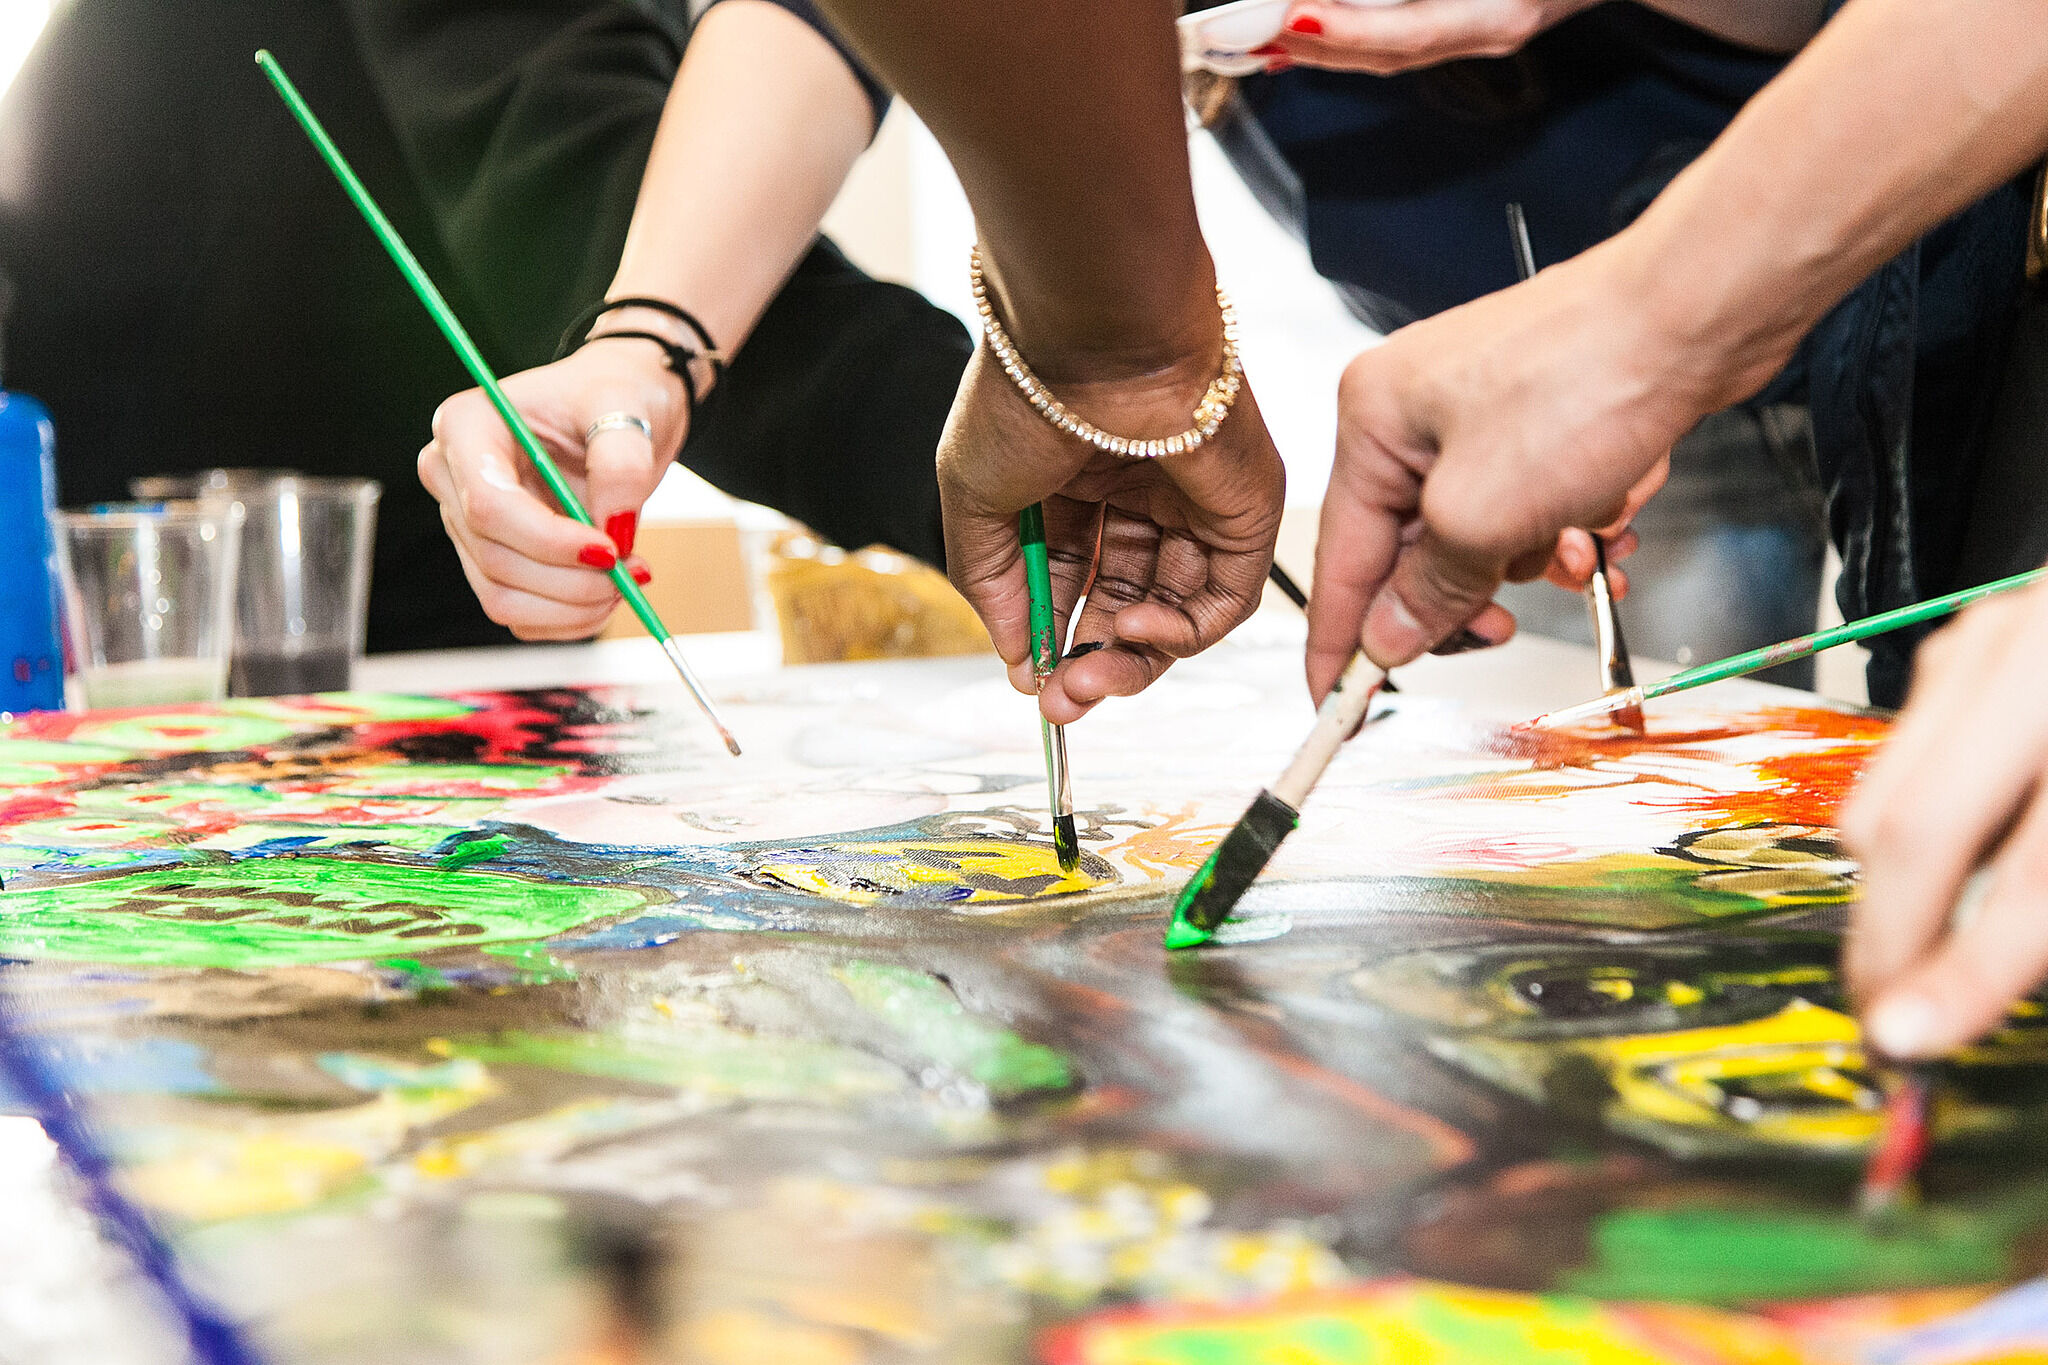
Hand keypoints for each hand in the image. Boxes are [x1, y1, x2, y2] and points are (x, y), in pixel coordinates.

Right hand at [418, 338, 685, 639]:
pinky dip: (569, 618)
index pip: (487, 505)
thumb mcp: (627, 407)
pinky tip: (609, 593)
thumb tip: (612, 528)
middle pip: (495, 559)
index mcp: (466, 425)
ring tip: (630, 578)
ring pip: (503, 597)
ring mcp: (466, 525)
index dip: (549, 541)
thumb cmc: (616, 394)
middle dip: (572, 580)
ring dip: (574, 606)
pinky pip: (520, 615)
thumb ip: (622, 463)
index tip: (611, 550)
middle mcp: (452, 477)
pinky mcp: (490, 559)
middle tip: (635, 570)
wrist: (620, 411)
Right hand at [939, 344, 1286, 725]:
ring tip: (1087, 680)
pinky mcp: (1246, 511)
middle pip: (1124, 598)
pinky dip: (1179, 633)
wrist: (1100, 336)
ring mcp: (1196, 501)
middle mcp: (1139, 488)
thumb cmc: (1026, 396)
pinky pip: (1222, 599)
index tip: (1029, 677)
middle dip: (1089, 658)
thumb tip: (1018, 659)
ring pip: (1174, 610)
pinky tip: (1131, 629)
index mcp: (1075, 473)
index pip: (1071, 574)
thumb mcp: (976, 498)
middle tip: (1061, 703)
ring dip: (1129, 659)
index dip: (1052, 630)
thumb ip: (992, 583)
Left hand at [1260, 0, 1600, 75]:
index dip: (1350, 30)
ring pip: (1389, 53)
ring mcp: (1488, 31)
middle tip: (1248, 30)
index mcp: (1504, 9)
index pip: (1411, 31)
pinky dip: (1352, 40)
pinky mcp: (1479, 24)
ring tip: (1261, 37)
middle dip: (1314, 43)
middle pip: (1387, 52)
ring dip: (1322, 47)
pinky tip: (1306, 35)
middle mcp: (1495, 25)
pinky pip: (1404, 41)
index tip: (1296, 16)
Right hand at [1305, 236, 1726, 700]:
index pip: (1342, 559)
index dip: (1341, 643)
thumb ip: (1428, 591)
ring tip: (1581, 544)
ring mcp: (1478, 413)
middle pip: (1413, 554)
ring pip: (1482, 537)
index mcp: (1372, 420)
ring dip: (1534, 558)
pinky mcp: (1538, 418)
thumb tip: (1388, 642)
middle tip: (1496, 628)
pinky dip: (1569, 527)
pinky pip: (1531, 507)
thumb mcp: (1484, 517)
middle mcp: (1414, 413)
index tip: (1335, 708)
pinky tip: (1607, 518)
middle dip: (1467, 593)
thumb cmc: (1588, 378)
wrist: (1700, 314)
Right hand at [1841, 581, 2047, 1058]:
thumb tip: (1978, 976)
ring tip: (1927, 941)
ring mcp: (1991, 641)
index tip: (1910, 1036)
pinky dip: (1917, 823)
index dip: (1968, 967)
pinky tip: (1966, 857)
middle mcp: (2038, 663)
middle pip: (1922, 826)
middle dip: (1891, 938)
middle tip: (1882, 1009)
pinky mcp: (1964, 644)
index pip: (2034, 876)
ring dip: (1896, 888)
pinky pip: (1902, 756)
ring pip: (1884, 791)